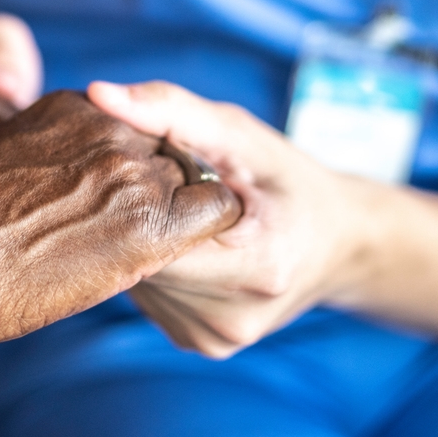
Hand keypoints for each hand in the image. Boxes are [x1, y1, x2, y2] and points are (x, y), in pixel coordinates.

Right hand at [0, 90, 242, 361]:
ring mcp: (130, 170)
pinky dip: (208, 230)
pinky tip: (176, 254)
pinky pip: (218, 210)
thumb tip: (61, 177)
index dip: (127, 171)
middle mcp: (107, 126)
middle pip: (166, 152)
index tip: (106, 203)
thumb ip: (45, 154)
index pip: (132, 128)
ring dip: (176, 218)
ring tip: (134, 253)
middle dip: (156, 193)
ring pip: (193, 180)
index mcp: (69, 107)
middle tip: (119, 235)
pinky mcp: (150, 221)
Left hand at [88, 80, 364, 357]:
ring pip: (136, 277)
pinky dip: (154, 261)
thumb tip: (99, 93)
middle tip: (157, 183)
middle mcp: (230, 316)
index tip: (145, 162)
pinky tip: (178, 240)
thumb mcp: (239, 134)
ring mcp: (211, 338)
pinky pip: (148, 294)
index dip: (137, 190)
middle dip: (137, 214)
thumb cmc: (286, 179)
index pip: (154, 230)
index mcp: (255, 265)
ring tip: (173, 212)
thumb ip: (169, 111)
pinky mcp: (198, 343)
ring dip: (142, 239)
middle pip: (139, 257)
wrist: (337, 244)